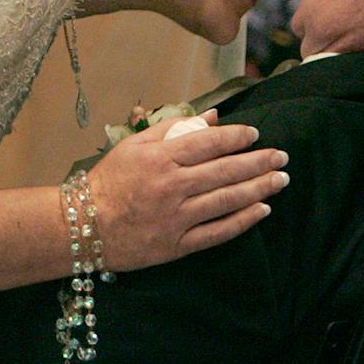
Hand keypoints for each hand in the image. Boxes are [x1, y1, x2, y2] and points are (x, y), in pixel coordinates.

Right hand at [85, 114, 287, 271]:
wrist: (82, 226)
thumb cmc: (108, 181)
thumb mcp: (133, 145)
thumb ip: (172, 128)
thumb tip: (213, 118)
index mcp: (159, 158)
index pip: (208, 143)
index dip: (236, 138)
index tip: (255, 135)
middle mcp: (171, 186)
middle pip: (225, 171)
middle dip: (258, 162)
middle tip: (282, 156)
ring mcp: (176, 218)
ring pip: (227, 200)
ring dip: (259, 189)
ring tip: (280, 180)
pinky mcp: (177, 245)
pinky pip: (218, 232)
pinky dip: (243, 221)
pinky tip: (262, 209)